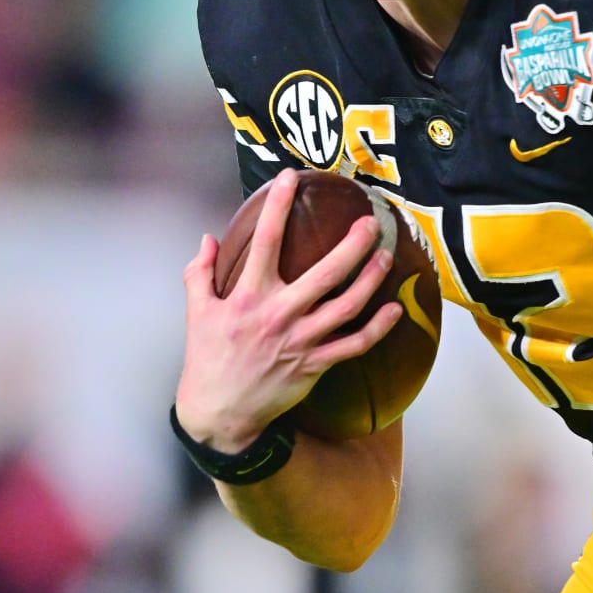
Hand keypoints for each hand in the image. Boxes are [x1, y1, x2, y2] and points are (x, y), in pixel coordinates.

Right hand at [175, 169, 405, 450]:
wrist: (220, 414)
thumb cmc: (208, 359)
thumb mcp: (197, 313)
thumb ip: (199, 273)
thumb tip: (207, 238)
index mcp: (247, 298)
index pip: (263, 242)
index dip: (277, 206)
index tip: (290, 177)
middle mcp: (278, 316)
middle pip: (325, 272)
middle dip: (353, 244)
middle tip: (371, 222)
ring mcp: (300, 341)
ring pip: (347, 306)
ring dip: (371, 279)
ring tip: (387, 255)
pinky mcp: (315, 365)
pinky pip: (355, 345)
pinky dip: (378, 328)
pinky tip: (395, 309)